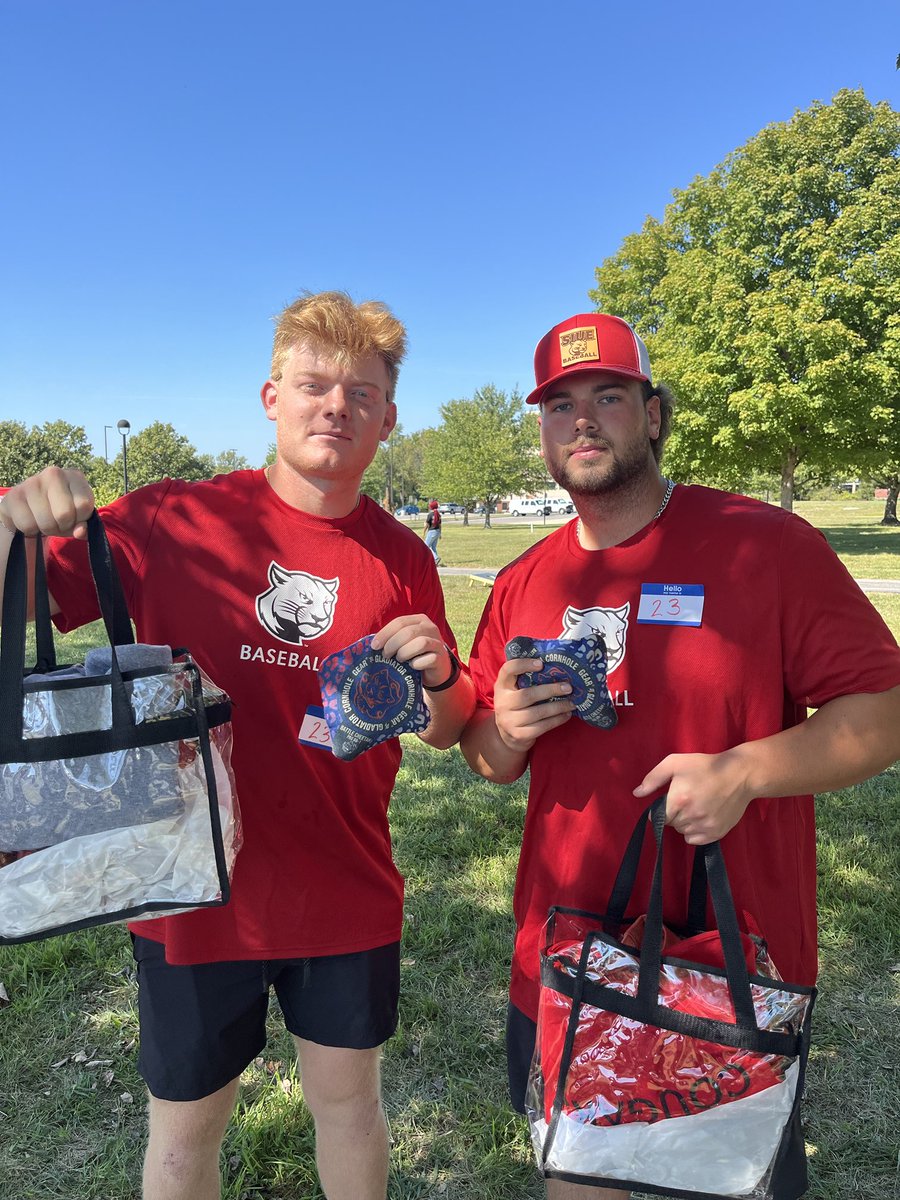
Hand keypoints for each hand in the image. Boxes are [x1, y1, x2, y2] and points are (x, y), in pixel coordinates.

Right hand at [0, 467, 94, 539]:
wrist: (29, 506)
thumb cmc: (59, 511)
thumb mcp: (77, 517)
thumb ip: (84, 526)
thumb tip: (80, 531)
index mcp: (75, 476)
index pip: (83, 505)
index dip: (80, 519)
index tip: (75, 517)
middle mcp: (54, 473)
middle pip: (64, 514)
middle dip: (62, 525)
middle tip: (58, 521)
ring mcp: (32, 482)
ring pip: (46, 522)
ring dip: (47, 529)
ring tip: (45, 520)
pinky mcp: (14, 494)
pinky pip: (28, 525)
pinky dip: (31, 530)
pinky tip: (31, 519)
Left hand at [371, 614, 453, 688]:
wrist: (436, 669)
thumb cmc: (415, 653)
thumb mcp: (405, 642)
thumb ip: (393, 638)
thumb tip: (373, 644)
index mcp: (420, 620)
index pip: (399, 622)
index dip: (385, 634)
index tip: (374, 646)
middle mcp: (431, 628)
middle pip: (408, 632)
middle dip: (392, 644)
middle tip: (385, 655)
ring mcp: (438, 642)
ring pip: (420, 643)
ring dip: (405, 653)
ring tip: (399, 660)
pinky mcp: (441, 658)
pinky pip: (428, 659)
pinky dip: (417, 664)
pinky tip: (412, 666)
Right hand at [492, 656, 573, 752]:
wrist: (506, 735)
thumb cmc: (516, 705)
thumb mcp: (514, 690)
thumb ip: (526, 678)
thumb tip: (555, 665)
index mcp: (501, 686)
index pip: (508, 670)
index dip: (522, 665)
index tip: (541, 663)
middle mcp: (502, 702)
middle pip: (527, 695)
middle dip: (550, 690)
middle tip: (568, 687)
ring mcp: (509, 720)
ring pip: (537, 713)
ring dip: (558, 707)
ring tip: (572, 703)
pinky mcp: (519, 735)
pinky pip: (542, 727)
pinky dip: (557, 720)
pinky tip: (566, 715)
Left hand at [633, 750, 752, 843]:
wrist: (740, 774)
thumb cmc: (705, 765)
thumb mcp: (675, 763)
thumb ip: (653, 778)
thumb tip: (637, 793)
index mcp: (678, 800)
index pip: (658, 817)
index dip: (661, 809)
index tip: (670, 800)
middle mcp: (691, 817)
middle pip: (671, 824)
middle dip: (674, 814)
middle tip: (686, 799)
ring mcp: (705, 827)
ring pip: (683, 832)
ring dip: (685, 823)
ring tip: (696, 807)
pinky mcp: (717, 833)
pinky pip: (696, 840)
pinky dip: (695, 832)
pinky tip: (702, 817)